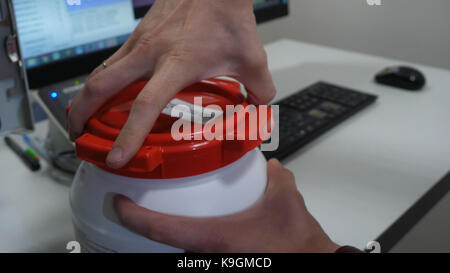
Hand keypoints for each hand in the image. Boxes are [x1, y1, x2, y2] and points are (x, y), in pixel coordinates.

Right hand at [68, 0, 275, 168]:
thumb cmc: (227, 16)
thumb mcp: (251, 58)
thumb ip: (260, 89)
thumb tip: (259, 107)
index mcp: (176, 64)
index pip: (145, 105)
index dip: (128, 135)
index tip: (116, 156)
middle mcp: (150, 53)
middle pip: (101, 86)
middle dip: (82, 114)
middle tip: (78, 135)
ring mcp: (139, 42)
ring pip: (100, 71)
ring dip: (86, 95)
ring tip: (82, 116)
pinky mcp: (137, 34)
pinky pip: (111, 60)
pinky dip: (102, 79)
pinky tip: (106, 90)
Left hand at [114, 159, 339, 252]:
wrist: (309, 263)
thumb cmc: (294, 245)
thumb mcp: (285, 198)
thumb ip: (275, 176)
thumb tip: (270, 165)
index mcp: (213, 236)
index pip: (159, 228)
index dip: (132, 215)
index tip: (118, 201)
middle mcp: (206, 253)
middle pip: (162, 238)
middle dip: (145, 218)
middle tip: (134, 197)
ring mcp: (211, 259)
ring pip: (177, 245)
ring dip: (165, 227)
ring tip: (159, 204)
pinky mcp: (220, 259)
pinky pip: (194, 248)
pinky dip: (186, 233)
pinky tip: (195, 219)